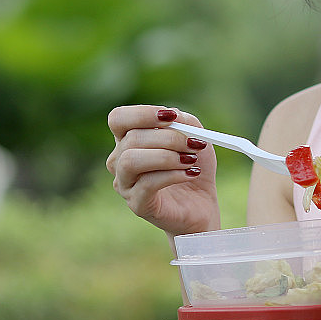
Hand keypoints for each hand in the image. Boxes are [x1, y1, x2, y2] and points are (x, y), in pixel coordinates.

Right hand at [106, 106, 219, 234]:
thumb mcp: (195, 137)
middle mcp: (119, 160)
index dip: (142, 114)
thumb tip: (173, 116)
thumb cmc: (193, 167)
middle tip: (195, 143)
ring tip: (190, 160)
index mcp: (128, 139)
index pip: (119, 118)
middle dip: (169, 138)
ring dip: (166, 156)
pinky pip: (147, 184)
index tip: (171, 116)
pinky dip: (173, 175)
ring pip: (131, 160)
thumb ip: (185, 121)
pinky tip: (191, 173)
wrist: (201, 204)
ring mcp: (125, 184)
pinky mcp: (136, 204)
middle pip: (132, 138)